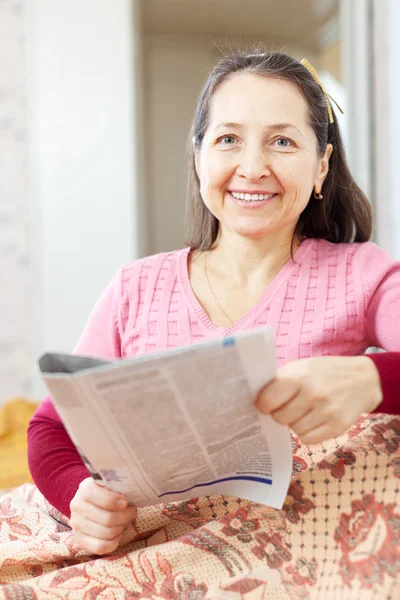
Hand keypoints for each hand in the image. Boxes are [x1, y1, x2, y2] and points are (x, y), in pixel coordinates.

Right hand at [69, 478, 136, 554]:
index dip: (112, 500)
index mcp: (85, 488)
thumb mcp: (113, 484)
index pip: (94, 495)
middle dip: (124, 516)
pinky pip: (100, 547)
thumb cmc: (110, 492)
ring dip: (120, 528)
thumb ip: (119, 485)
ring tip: (124, 521)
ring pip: (106, 533)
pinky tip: (117, 535)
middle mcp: (77, 505)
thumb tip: (133, 492)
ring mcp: (76, 524)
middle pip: (107, 518)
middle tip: (132, 511)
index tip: (125, 502)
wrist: (95, 502)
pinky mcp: (79, 539)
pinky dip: (113, 542)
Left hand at [256, 356, 382, 443]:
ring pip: (294, 430)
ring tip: (303, 411)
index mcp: (300, 376)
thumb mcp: (301, 367)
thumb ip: (279, 381)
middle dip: (279, 414)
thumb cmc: (323, 373)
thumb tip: (254, 399)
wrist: (363, 379)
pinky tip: (313, 420)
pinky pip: (308, 439)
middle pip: (280, 418)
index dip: (263, 404)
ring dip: (294, 423)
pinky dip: (306, 432)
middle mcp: (313, 394)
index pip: (268, 400)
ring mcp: (327, 411)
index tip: (266, 404)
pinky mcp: (338, 426)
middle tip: (287, 406)